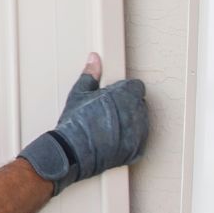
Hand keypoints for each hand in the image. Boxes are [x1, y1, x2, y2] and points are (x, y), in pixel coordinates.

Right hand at [18, 53, 148, 195]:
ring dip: (129, 122)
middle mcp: (136, 112)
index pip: (136, 86)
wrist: (73, 153)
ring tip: (108, 127)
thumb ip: (91, 75)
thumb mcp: (79, 94)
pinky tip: (112, 140)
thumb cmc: (76, 123)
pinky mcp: (138, 149)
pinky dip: (129, 140)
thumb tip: (94, 59)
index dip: (124, 91)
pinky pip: (138, 140)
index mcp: (125, 94)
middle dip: (127, 105)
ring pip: (140, 122)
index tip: (114, 96)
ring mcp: (139, 132)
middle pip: (139, 103)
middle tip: (108, 112)